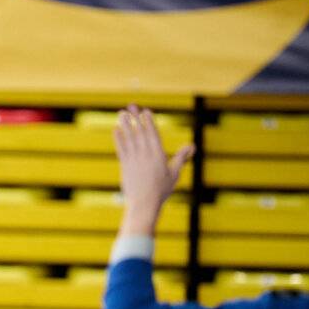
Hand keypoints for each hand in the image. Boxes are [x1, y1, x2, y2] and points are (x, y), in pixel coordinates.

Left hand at [113, 104, 194, 234]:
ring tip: (121, 113)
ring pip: (129, 138)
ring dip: (125, 124)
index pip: (153, 133)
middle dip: (136, 118)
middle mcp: (145, 154)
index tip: (146, 111)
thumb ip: (181, 157)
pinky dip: (118, 139)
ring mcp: (134, 159)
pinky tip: (115, 130)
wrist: (144, 204)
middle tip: (131, 105)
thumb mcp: (174, 173)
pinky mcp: (125, 166)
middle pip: (140, 132)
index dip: (149, 121)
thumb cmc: (161, 190)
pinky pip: (121, 149)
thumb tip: (192, 145)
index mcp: (159, 154)